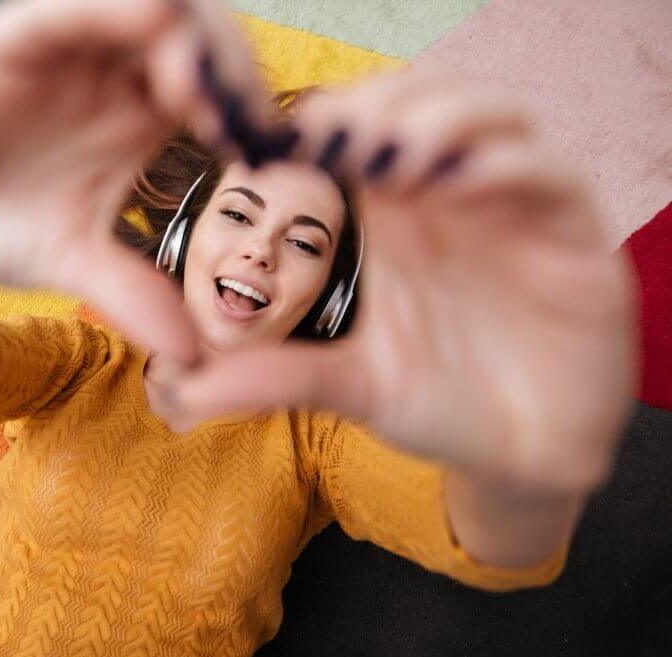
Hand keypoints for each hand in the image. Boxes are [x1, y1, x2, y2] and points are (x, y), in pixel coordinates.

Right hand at [0, 0, 271, 363]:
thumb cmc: (3, 231)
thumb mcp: (78, 264)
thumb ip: (135, 295)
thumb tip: (196, 359)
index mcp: (145, 113)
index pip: (220, 85)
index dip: (252, 109)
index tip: (269, 157)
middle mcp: (115, 71)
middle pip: (198, 36)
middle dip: (231, 68)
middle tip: (240, 123)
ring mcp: (67, 49)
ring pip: (146, 8)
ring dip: (187, 39)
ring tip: (202, 94)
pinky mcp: (10, 40)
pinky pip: (67, 9)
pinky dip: (111, 9)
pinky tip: (149, 19)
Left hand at [169, 65, 638, 492]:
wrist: (521, 456)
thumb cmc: (439, 401)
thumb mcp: (351, 385)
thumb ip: (277, 376)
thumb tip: (179, 388)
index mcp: (395, 215)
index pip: (360, 133)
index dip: (319, 122)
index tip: (271, 141)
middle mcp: (452, 197)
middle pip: (421, 102)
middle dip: (375, 103)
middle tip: (329, 135)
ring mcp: (516, 210)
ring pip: (489, 118)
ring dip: (435, 118)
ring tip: (386, 154)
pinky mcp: (574, 240)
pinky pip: (551, 177)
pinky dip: (504, 167)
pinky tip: (456, 185)